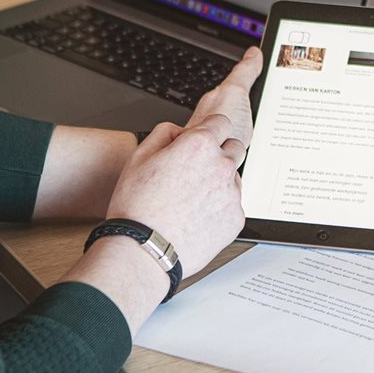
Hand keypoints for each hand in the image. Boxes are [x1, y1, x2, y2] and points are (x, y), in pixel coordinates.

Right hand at [105, 47, 262, 276]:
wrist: (144, 250)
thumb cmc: (138, 208)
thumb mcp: (139, 157)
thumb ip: (164, 133)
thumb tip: (179, 131)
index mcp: (199, 146)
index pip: (222, 122)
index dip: (210, 129)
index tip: (205, 137)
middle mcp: (221, 166)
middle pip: (234, 147)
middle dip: (220, 151)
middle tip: (198, 168)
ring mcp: (231, 194)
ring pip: (234, 178)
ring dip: (220, 181)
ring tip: (191, 199)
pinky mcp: (235, 219)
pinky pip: (233, 205)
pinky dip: (220, 208)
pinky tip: (197, 217)